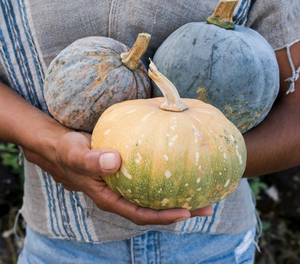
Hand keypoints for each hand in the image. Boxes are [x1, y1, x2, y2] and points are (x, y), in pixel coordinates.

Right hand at [0, 82, 212, 225]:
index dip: (162, 216)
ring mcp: (126, 184)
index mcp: (110, 198)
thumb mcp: (76, 154)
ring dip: (177, 193)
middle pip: (153, 208)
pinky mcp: (130, 171)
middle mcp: (121, 194)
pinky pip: (151, 177)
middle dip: (179, 209)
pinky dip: (166, 176)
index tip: (186, 211)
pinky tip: (181, 167)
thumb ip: (92, 160)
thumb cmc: (68, 151)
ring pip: (154, 194)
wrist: (63, 145)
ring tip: (203, 189)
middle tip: (206, 205)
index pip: (139, 213)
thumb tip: (116, 161)